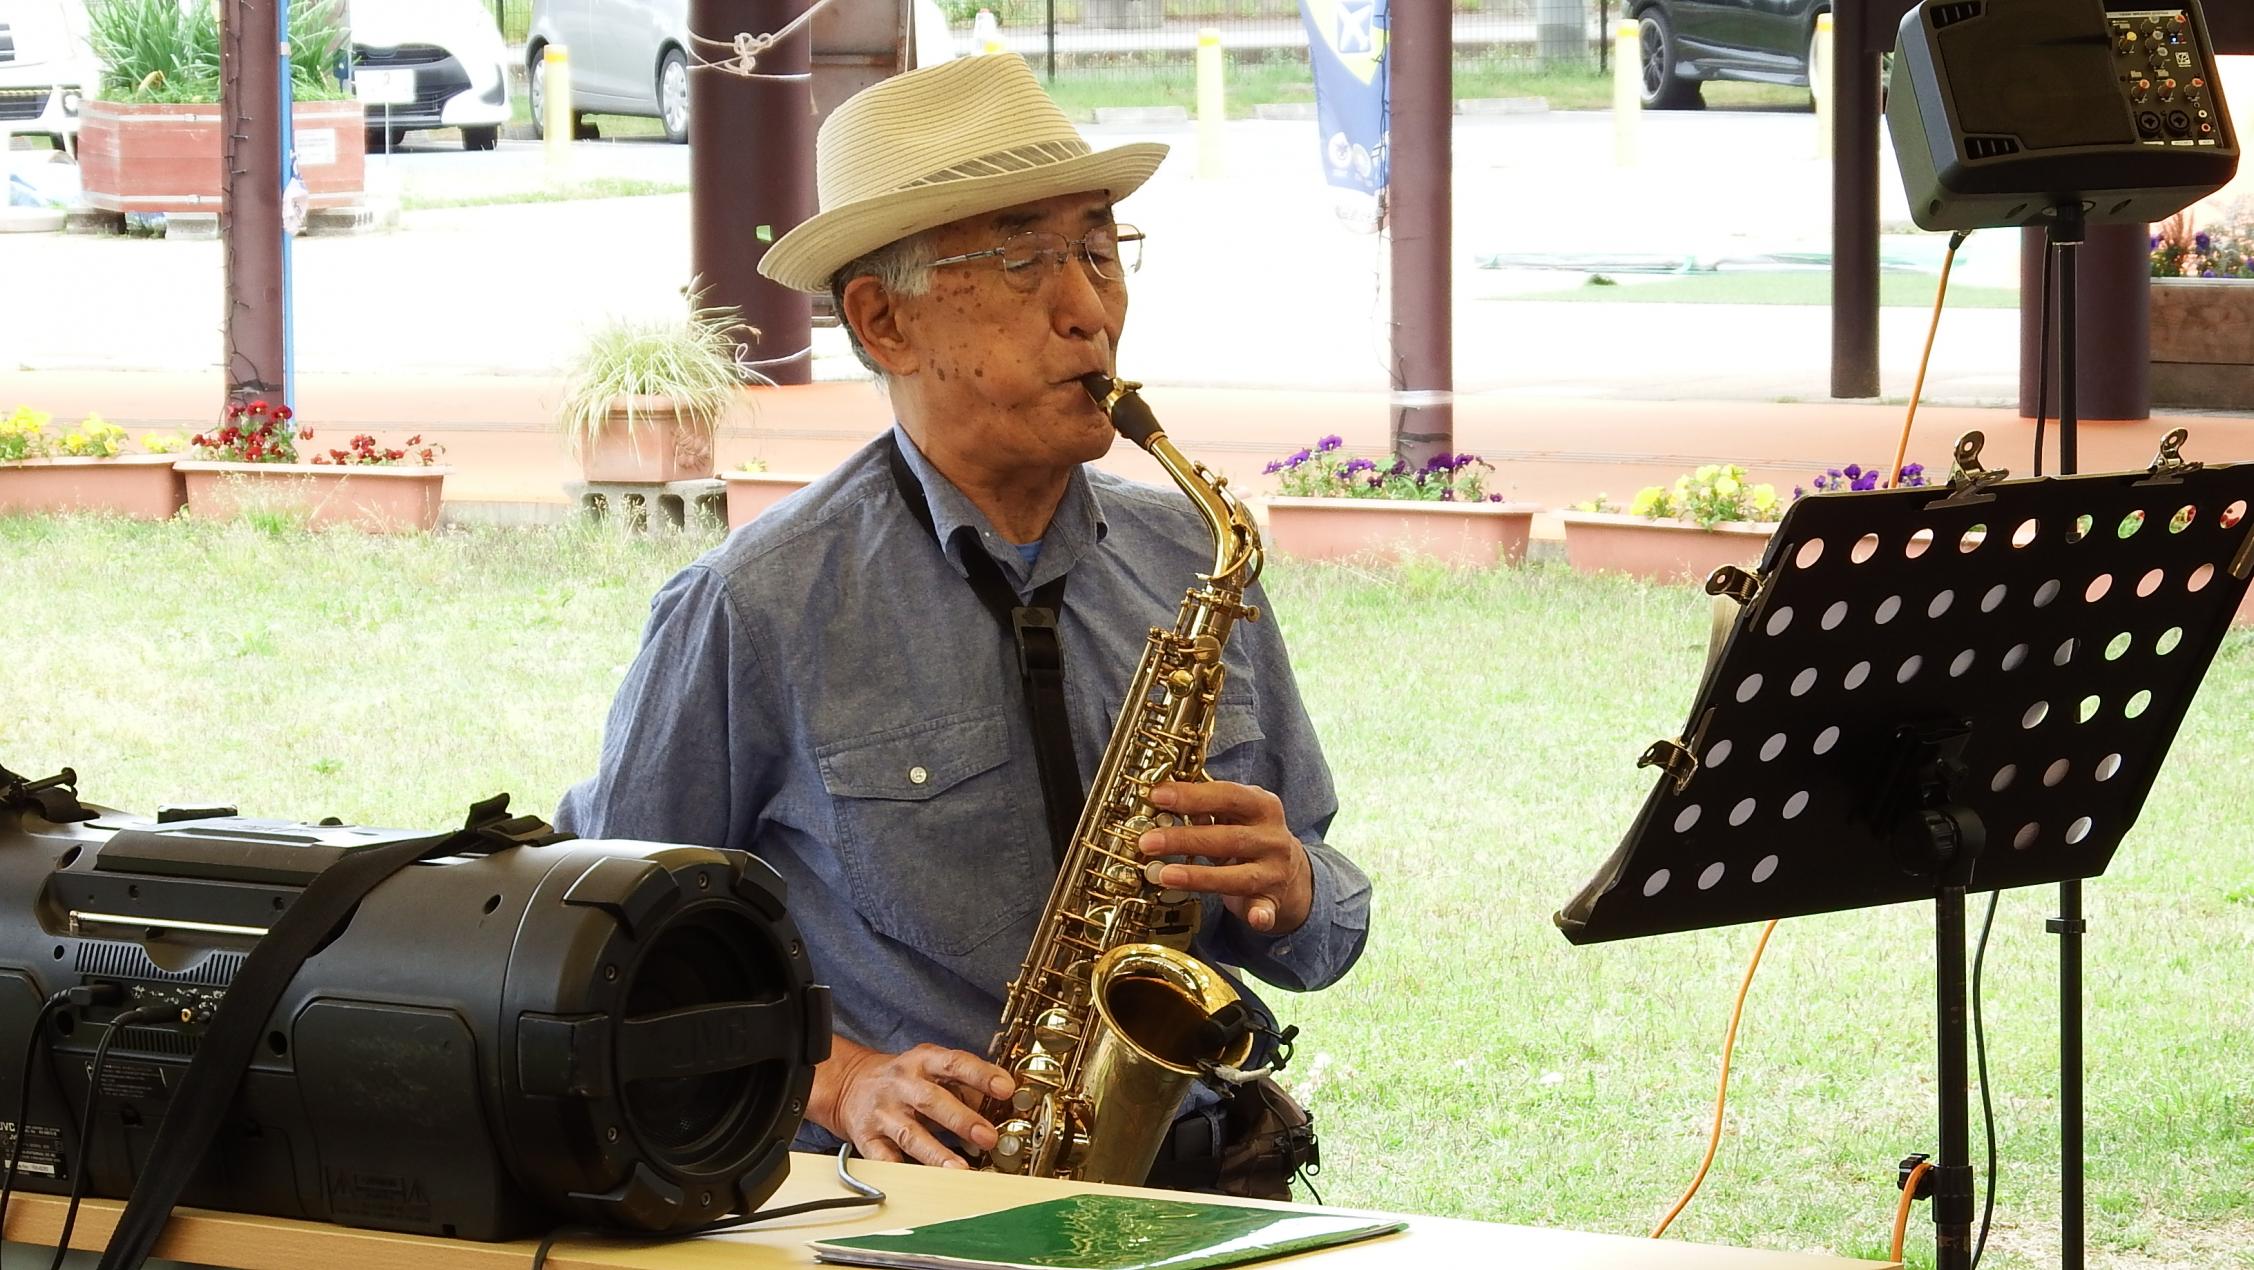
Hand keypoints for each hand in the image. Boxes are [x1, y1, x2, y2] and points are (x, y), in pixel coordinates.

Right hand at [822, 1040, 1016, 1168]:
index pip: (954, 1063)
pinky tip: (922, 1185)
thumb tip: (1000, 1109)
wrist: (851, 1084)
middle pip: (931, 1100)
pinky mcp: (867, 1138)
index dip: (980, 1075)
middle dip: (961, 1119)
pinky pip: (884, 1159)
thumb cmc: (904, 1080)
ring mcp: (883, 1112)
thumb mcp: (933, 1071)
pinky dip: (902, 1172)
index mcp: (922, 1061)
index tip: (1005, 1088)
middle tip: (988, 1136)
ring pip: (909, 1134)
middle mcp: (901, 1084)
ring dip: (936, 1153)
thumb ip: (965, 1087)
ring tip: (961, 1169)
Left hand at [1134, 780, 1313, 935]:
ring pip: (1238, 876)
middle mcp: (1272, 838)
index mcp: (1263, 806)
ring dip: (1200, 877)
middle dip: (1184, 839)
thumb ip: (1206, 807)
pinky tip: (1256, 918)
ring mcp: (1274, 871)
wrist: (1288, 868)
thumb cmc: (1249, 833)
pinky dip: (1262, 915)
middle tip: (1148, 841)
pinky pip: (1266, 910)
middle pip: (1228, 838)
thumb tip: (1163, 801)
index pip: (1227, 795)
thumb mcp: (1234, 813)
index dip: (1192, 795)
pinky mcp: (1272, 900)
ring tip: (1165, 875)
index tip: (1158, 796)